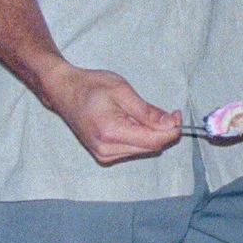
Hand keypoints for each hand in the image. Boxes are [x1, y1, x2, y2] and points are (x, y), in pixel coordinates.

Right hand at [42, 67, 182, 164]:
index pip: (153, 141)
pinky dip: (139, 137)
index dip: (171, 130)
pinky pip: (132, 149)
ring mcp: (104, 155)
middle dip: (162, 131)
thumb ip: (147, 111)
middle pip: (150, 147)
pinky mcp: (104, 156)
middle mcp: (107, 150)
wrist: (64, 92)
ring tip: (137, 113)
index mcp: (111, 133)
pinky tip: (130, 122)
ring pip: (143, 150)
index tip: (177, 114)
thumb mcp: (122, 91)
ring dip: (150, 134)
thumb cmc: (91, 86)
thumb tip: (171, 124)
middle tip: (165, 112)